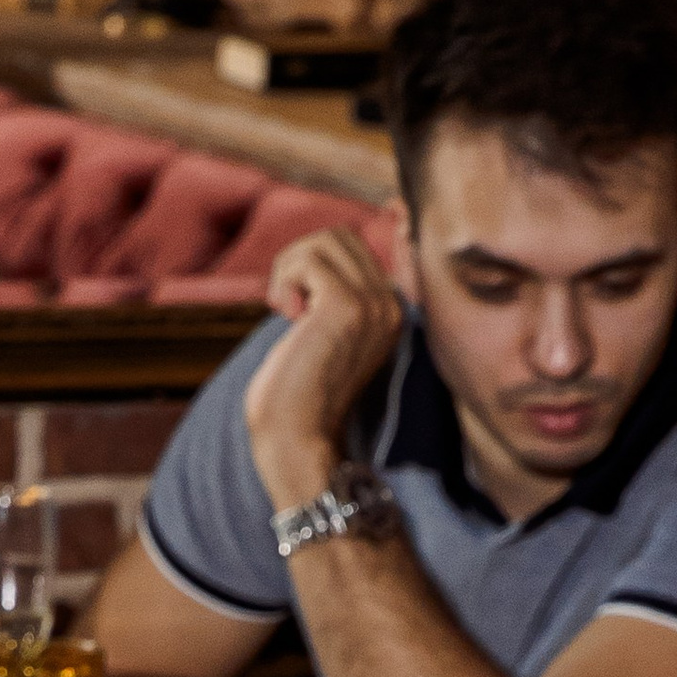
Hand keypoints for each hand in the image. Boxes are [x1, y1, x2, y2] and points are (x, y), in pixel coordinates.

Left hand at [243, 226, 403, 513]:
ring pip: (324, 240)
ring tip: (287, 313)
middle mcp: (390, 305)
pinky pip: (309, 258)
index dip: (312, 266)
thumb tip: (308, 251)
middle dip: (299, 261)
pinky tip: (287, 318)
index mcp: (389, 312)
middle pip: (339, 236)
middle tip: (287, 307)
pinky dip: (285, 281)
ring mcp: (373, 304)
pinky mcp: (348, 307)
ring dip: (290, 269)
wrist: (297, 441)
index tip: (298, 311)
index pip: (352, 247)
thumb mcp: (320, 334)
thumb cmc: (294, 396)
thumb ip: (326, 295)